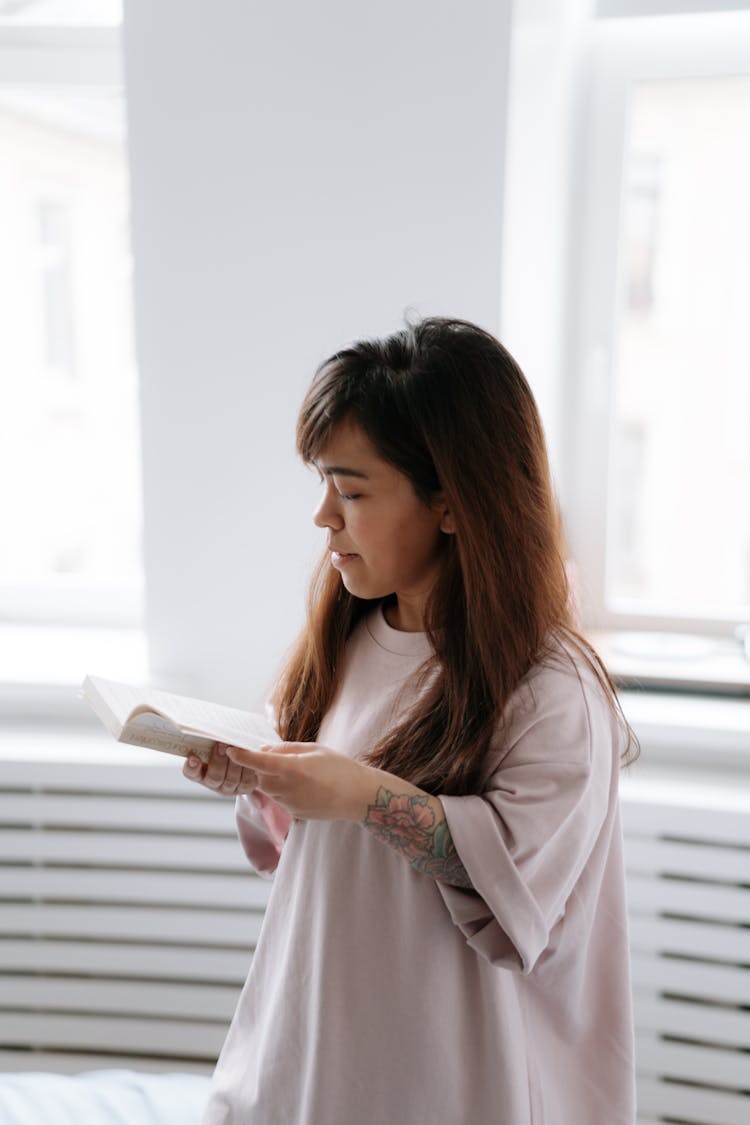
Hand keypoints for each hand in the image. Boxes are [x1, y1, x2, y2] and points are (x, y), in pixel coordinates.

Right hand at [182, 742, 258, 795]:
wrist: (245, 754)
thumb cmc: (224, 743)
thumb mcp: (214, 741)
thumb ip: (211, 739)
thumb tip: (211, 729)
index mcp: (199, 771)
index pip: (190, 772)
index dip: (192, 767)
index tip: (194, 758)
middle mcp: (212, 782)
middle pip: (214, 777)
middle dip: (218, 760)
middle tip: (222, 744)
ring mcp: (227, 788)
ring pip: (230, 780)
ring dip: (234, 763)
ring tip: (237, 748)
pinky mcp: (243, 788)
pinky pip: (246, 781)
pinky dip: (247, 768)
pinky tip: (249, 756)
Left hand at [225, 742, 376, 821]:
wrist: (359, 797)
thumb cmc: (340, 767)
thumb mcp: (314, 750)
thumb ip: (286, 750)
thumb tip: (263, 751)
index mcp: (293, 769)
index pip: (259, 762)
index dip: (242, 756)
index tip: (230, 749)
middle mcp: (289, 788)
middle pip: (259, 778)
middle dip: (258, 768)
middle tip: (269, 758)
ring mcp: (291, 804)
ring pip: (269, 790)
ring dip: (272, 780)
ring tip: (296, 772)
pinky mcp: (295, 814)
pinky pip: (281, 799)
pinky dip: (283, 790)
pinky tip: (304, 785)